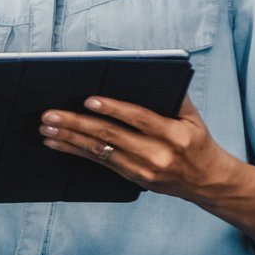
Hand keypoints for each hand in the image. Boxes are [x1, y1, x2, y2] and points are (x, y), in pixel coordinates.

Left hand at [38, 95, 237, 202]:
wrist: (208, 182)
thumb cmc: (198, 142)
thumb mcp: (194, 118)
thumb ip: (175, 97)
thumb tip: (151, 73)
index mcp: (174, 134)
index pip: (139, 119)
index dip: (113, 109)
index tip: (89, 100)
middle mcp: (158, 154)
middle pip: (112, 136)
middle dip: (78, 124)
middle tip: (51, 114)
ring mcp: (144, 169)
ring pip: (100, 151)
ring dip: (70, 138)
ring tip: (47, 127)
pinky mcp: (134, 178)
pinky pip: (100, 163)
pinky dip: (75, 151)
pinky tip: (57, 143)